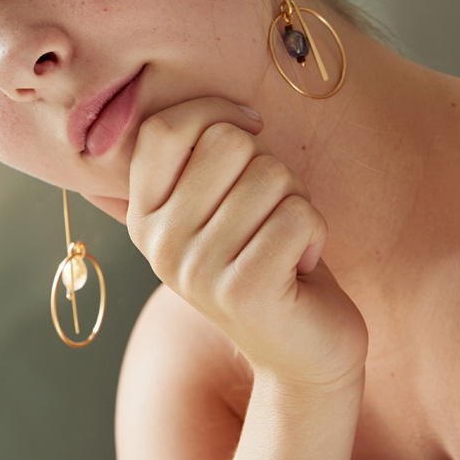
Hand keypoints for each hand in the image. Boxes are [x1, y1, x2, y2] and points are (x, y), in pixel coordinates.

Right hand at [123, 98, 367, 391]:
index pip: (164, 129)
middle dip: (269, 165)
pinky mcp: (243, 290)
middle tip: (271, 210)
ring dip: (297, 202)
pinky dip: (315, 232)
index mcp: (144, 215)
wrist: (300, 353)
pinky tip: (301, 265)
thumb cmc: (266, 261)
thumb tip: (209, 107)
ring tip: (285, 241)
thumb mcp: (217, 209)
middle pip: (227, 143)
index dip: (215, 111)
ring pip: (270, 176)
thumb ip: (199, 161)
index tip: (250, 129)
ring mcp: (196, 269)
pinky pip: (297, 215)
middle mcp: (159, 243)